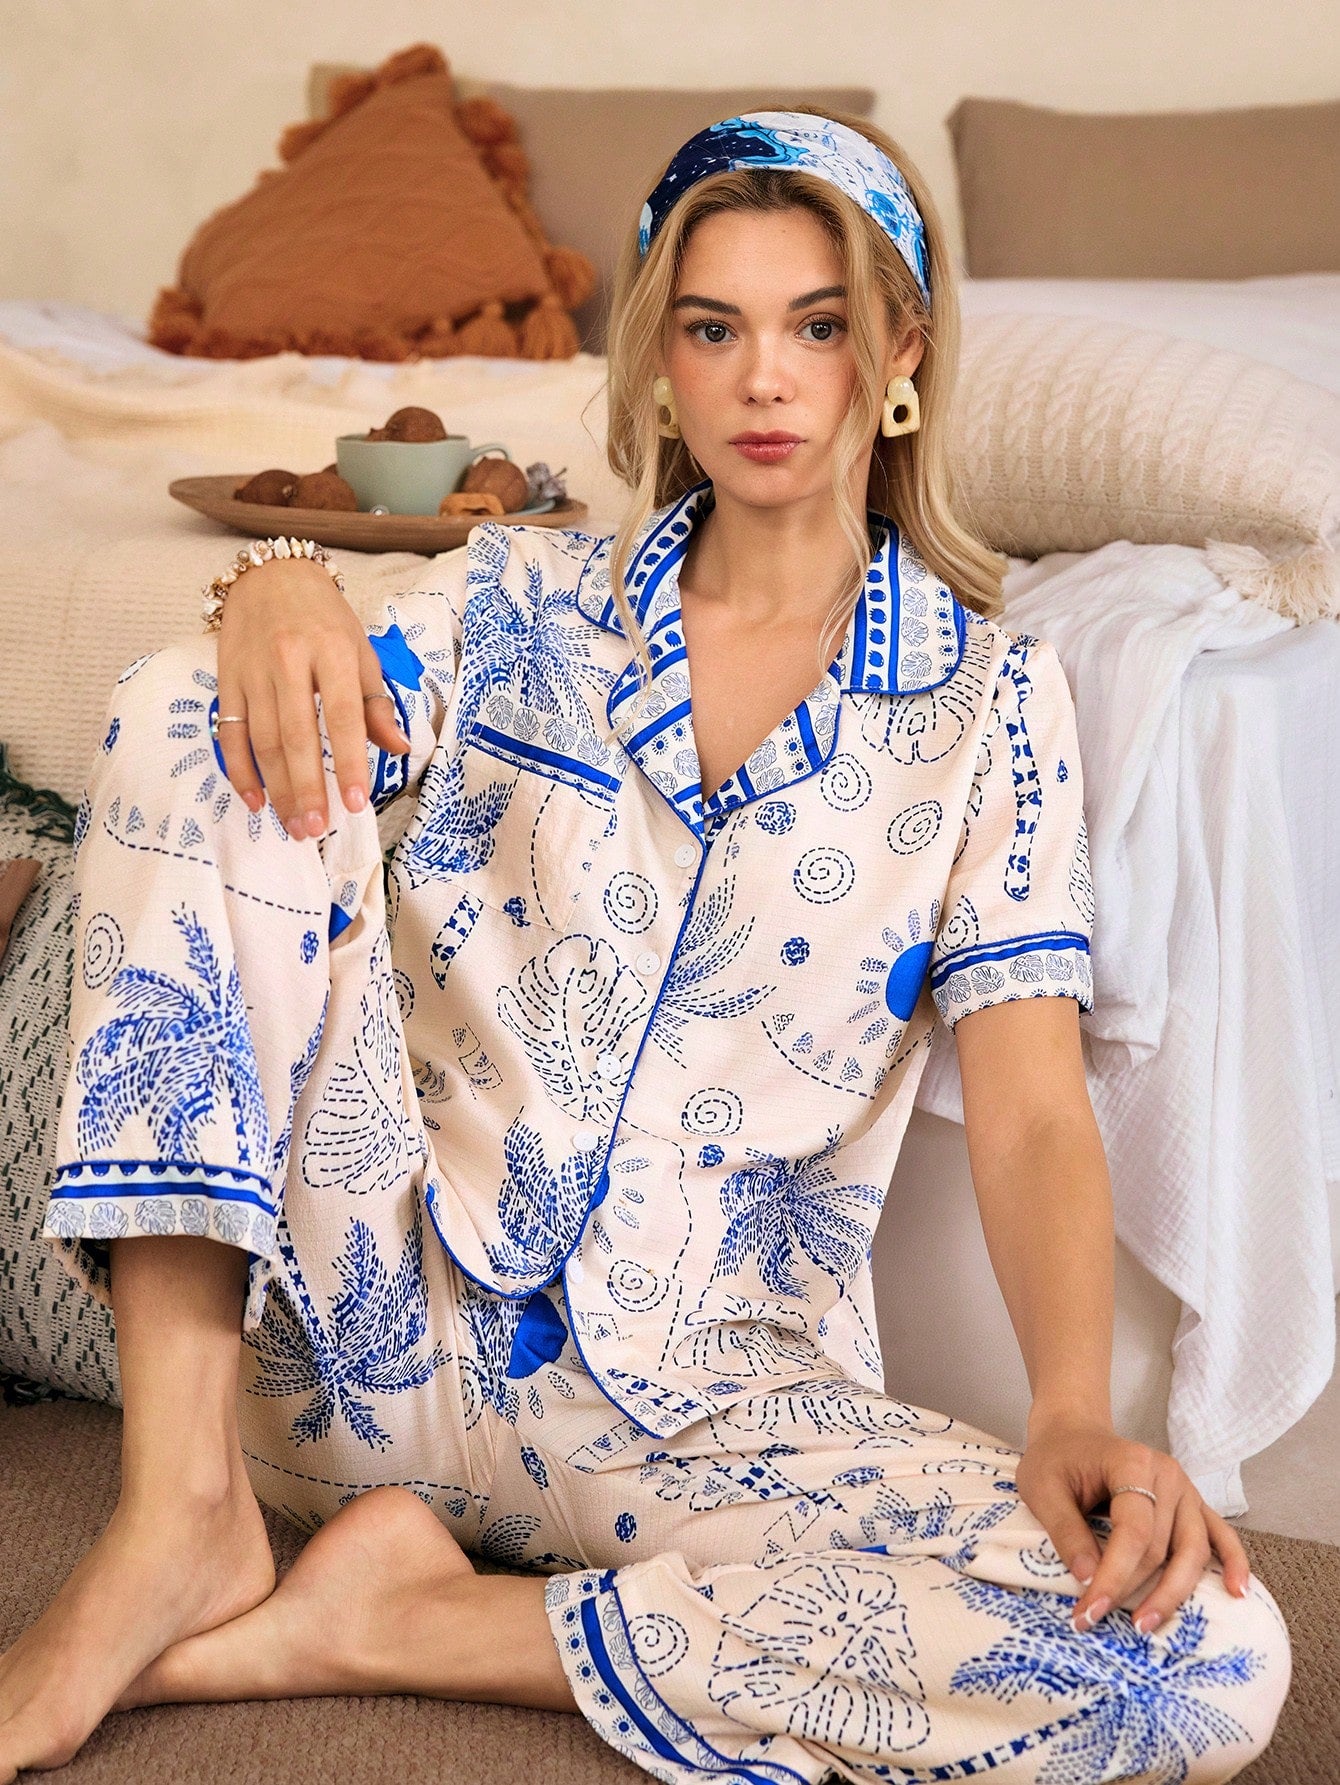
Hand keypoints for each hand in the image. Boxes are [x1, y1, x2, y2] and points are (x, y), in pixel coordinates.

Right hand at [214, 558, 409, 837]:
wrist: (271, 575)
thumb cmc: (325, 618)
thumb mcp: (360, 650)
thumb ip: (376, 703)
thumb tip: (398, 748)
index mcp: (332, 652)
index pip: (343, 716)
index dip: (349, 762)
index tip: (356, 802)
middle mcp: (289, 660)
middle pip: (296, 735)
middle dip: (307, 786)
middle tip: (316, 827)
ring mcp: (253, 671)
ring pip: (262, 739)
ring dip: (277, 787)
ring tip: (294, 824)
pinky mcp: (226, 678)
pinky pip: (229, 732)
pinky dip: (240, 769)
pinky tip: (256, 799)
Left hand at [1015, 1416, 1251, 1636]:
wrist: (1073, 1432)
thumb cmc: (1056, 1459)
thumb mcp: (1042, 1488)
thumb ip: (1065, 1531)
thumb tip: (1088, 1579)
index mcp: (1133, 1463)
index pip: (1133, 1531)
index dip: (1114, 1575)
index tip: (1090, 1610)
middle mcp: (1168, 1475)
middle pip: (1161, 1547)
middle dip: (1131, 1589)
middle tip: (1097, 1620)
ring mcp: (1186, 1489)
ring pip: (1193, 1551)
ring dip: (1173, 1592)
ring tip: (1147, 1624)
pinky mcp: (1192, 1503)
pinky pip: (1220, 1535)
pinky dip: (1234, 1562)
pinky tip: (1237, 1590)